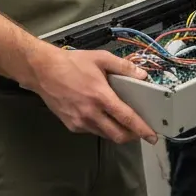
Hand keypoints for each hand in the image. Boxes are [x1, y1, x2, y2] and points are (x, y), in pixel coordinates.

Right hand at [22, 45, 156, 144]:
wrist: (43, 71)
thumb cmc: (71, 63)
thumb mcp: (101, 58)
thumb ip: (124, 67)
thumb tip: (142, 75)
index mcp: (101, 97)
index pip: (127, 118)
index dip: (142, 129)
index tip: (152, 136)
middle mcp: (91, 113)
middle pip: (117, 135)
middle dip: (132, 136)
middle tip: (140, 132)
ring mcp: (80, 122)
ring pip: (105, 135)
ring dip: (117, 132)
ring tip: (123, 123)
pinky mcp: (71, 125)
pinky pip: (92, 131)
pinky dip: (102, 127)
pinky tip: (103, 116)